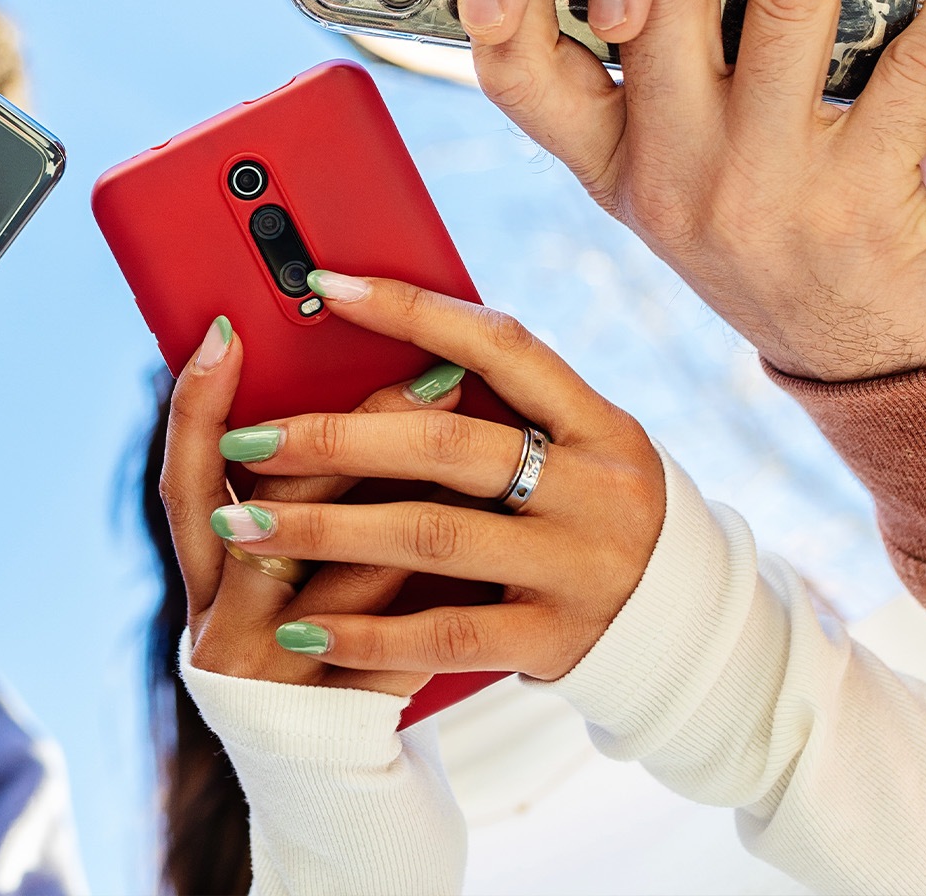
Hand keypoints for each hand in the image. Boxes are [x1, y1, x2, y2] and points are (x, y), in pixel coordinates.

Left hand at [203, 276, 663, 679]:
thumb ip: (501, 405)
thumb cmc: (589, 505)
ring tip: (245, 524)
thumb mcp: (575, 442)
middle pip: (446, 445)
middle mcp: (595, 489)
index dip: (412, 310)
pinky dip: (366, 631)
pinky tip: (301, 625)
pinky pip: (444, 634)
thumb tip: (384, 347)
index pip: (499, 345)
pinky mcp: (555, 640)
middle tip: (249, 439)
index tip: (327, 286)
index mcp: (597, 420)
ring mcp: (578, 567)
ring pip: (431, 536)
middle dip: (334, 438)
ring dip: (324, 528)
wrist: (679, 623)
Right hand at [471, 0, 925, 379]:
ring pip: (779, 4)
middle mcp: (662, 175)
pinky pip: (907, 77)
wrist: (859, 353)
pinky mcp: (856, 205)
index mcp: (604, 163)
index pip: (513, 59)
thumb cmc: (761, 230)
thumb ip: (632, 78)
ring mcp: (754, 192)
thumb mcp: (665, 170)